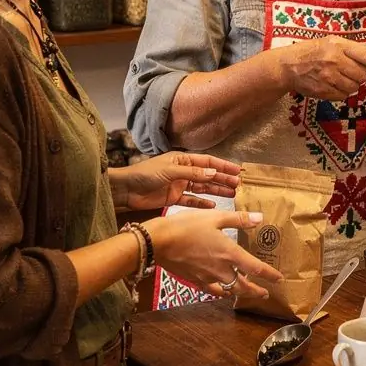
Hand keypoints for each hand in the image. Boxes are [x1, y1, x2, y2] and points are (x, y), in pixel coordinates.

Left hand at [114, 152, 240, 210]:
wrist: (126, 190)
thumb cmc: (145, 174)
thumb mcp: (170, 170)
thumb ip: (192, 173)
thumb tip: (213, 173)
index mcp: (182, 159)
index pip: (207, 162)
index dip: (223, 166)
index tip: (238, 171)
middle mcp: (183, 171)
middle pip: (208, 175)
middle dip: (223, 179)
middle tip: (239, 185)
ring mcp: (179, 185)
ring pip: (203, 188)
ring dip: (217, 190)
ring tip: (232, 194)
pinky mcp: (174, 198)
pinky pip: (192, 200)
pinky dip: (202, 203)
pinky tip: (214, 205)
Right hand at [149, 210, 280, 301]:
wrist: (159, 241)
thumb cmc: (187, 226)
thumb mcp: (215, 217)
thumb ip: (238, 219)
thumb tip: (259, 218)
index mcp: (229, 253)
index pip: (256, 268)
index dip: (269, 274)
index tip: (278, 279)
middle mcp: (221, 269)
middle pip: (243, 286)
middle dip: (256, 291)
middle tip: (265, 294)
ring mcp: (207, 277)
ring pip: (228, 290)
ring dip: (239, 292)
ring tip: (244, 292)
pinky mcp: (194, 280)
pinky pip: (212, 290)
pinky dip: (220, 292)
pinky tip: (221, 291)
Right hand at [276, 37, 365, 101]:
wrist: (288, 66)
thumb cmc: (310, 52)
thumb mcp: (330, 42)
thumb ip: (350, 49)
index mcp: (338, 46)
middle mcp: (335, 61)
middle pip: (363, 75)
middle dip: (361, 75)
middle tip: (352, 72)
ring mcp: (329, 77)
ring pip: (354, 87)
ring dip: (351, 84)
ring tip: (341, 78)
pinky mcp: (324, 91)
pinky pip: (343, 95)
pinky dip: (342, 92)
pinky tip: (333, 85)